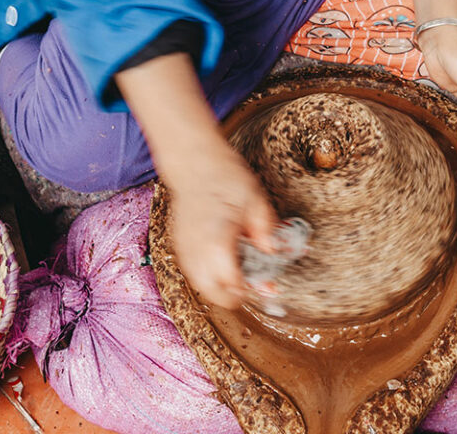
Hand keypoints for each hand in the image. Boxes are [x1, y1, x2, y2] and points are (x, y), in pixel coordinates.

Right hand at [166, 137, 276, 309]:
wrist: (194, 161)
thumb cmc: (224, 177)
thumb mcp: (256, 202)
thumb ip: (267, 232)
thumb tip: (277, 253)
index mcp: (217, 244)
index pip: (234, 285)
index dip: (254, 289)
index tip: (269, 285)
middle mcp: (196, 252)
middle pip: (215, 295)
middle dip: (236, 293)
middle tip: (253, 280)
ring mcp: (184, 249)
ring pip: (201, 285)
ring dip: (220, 285)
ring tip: (238, 267)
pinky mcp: (179, 243)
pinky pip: (193, 271)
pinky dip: (208, 273)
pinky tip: (221, 257)